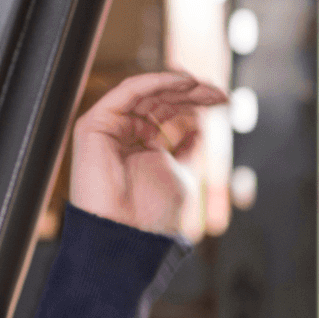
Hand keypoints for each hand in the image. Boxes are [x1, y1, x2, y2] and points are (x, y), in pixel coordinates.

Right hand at [67, 71, 225, 238]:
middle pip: (158, 100)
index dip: (196, 103)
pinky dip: (157, 81)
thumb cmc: (152, 216)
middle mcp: (123, 135)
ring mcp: (108, 128)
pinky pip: (128, 92)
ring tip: (204, 85)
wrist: (128, 236)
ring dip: (177, 84)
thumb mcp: (182, 172)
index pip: (168, 113)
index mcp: (141, 147)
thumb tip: (200, 123)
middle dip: (190, 93)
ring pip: (146, 92)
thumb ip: (188, 146)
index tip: (223, 100)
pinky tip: (185, 82)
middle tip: (218, 91)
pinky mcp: (94, 125)